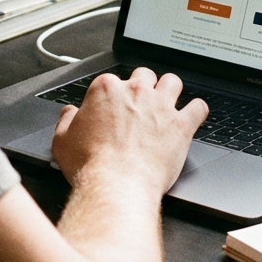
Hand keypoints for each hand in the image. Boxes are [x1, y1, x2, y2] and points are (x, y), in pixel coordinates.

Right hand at [51, 68, 208, 197]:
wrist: (116, 185)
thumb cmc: (90, 165)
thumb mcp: (62, 140)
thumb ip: (66, 120)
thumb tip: (69, 113)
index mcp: (106, 90)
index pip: (111, 80)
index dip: (112, 95)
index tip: (112, 109)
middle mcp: (136, 92)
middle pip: (144, 75)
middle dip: (143, 87)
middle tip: (140, 105)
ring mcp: (161, 106)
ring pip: (173, 82)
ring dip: (170, 90)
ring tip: (166, 103)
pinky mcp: (181, 125)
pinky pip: (199, 107)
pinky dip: (197, 111)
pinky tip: (192, 117)